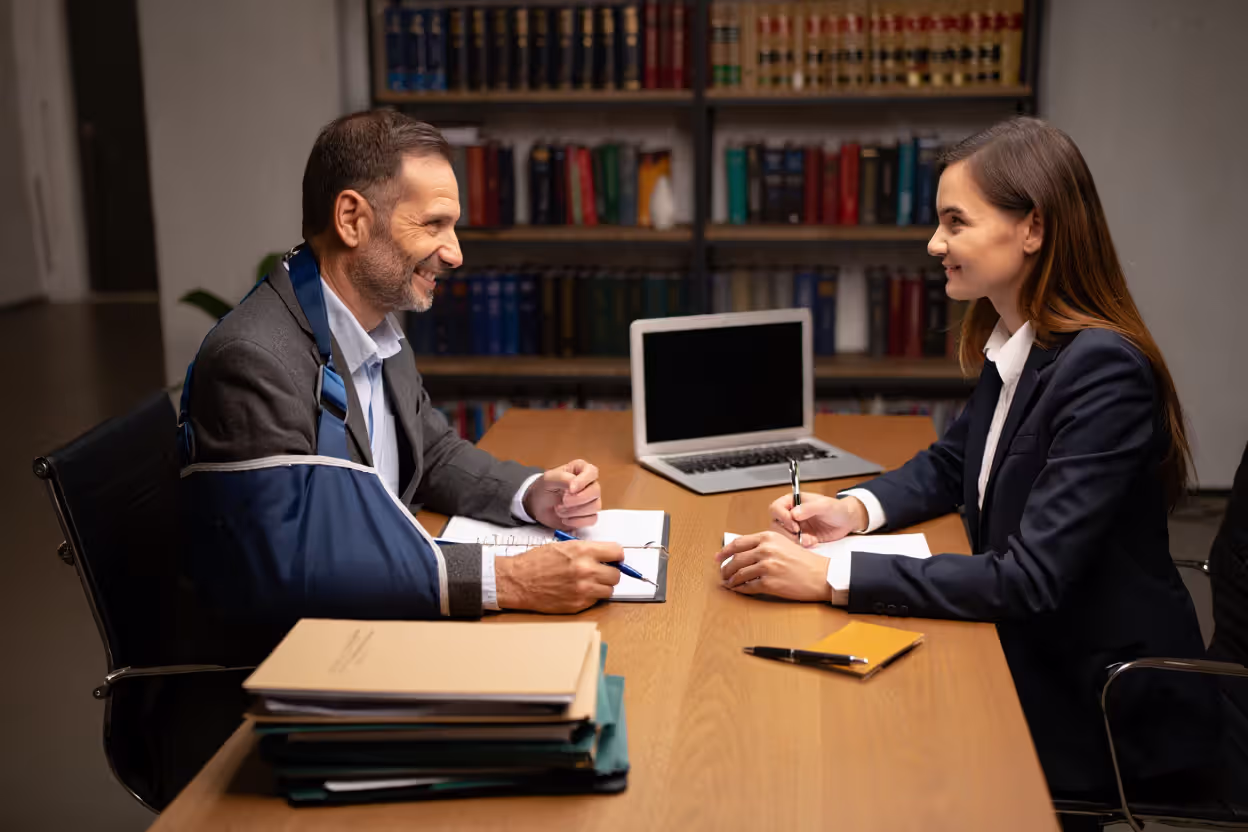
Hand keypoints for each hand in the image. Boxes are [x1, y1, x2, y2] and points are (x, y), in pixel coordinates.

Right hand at [495, 541, 622, 613]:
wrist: (518, 581)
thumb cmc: (536, 562)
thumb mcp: (563, 546)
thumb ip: (586, 551)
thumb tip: (605, 556)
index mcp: (583, 551)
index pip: (617, 552)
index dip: (616, 556)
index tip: (613, 559)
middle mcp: (586, 570)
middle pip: (617, 574)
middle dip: (610, 573)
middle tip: (600, 572)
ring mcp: (583, 590)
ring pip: (609, 590)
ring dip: (602, 587)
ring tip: (587, 583)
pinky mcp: (578, 605)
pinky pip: (595, 601)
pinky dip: (590, 597)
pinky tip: (576, 591)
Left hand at [523, 459, 601, 530]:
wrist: (538, 507)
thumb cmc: (544, 489)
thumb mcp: (548, 479)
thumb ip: (562, 478)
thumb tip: (574, 486)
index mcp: (580, 469)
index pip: (591, 472)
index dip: (583, 481)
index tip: (571, 489)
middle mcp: (589, 484)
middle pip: (595, 491)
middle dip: (577, 499)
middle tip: (562, 502)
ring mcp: (590, 500)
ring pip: (595, 506)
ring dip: (574, 511)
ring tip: (559, 510)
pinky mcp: (589, 515)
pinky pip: (592, 519)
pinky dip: (577, 521)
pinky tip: (565, 519)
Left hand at [714, 531, 831, 601]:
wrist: (821, 575)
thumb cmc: (804, 561)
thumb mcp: (782, 544)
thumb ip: (763, 545)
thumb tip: (742, 554)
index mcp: (768, 537)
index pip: (738, 543)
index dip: (724, 551)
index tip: (718, 558)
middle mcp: (766, 549)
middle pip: (735, 559)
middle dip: (725, 568)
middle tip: (723, 574)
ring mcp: (767, 566)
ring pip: (739, 574)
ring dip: (731, 580)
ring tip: (729, 583)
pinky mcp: (769, 583)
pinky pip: (748, 587)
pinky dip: (740, 589)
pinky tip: (739, 590)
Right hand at [769, 493, 867, 546]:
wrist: (847, 521)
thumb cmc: (836, 508)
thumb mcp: (824, 505)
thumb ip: (809, 508)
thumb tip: (793, 514)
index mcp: (793, 502)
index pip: (776, 508)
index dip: (782, 517)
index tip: (794, 525)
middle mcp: (791, 514)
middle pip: (775, 524)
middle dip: (787, 532)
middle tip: (800, 534)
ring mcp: (795, 527)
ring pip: (782, 536)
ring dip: (794, 540)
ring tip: (809, 539)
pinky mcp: (801, 538)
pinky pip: (793, 544)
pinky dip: (801, 545)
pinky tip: (813, 542)